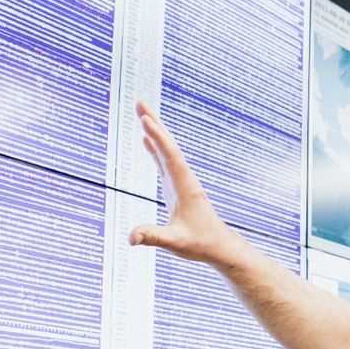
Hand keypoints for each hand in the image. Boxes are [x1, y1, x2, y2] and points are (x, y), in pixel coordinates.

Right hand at [128, 100, 237, 263]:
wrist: (218, 246)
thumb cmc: (200, 244)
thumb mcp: (174, 243)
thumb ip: (153, 238)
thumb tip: (131, 238)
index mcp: (185, 187)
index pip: (170, 157)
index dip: (158, 138)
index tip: (146, 119)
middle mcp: (184, 179)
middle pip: (168, 146)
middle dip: (155, 123)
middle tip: (140, 102)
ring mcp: (181, 181)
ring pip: (167, 150)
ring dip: (155, 131)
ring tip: (141, 112)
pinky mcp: (177, 186)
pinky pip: (165, 161)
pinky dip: (155, 147)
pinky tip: (147, 138)